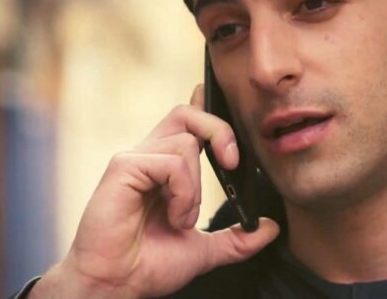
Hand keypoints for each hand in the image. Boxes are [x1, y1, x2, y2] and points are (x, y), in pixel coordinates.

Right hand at [30, 85, 279, 297]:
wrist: (116, 286)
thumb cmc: (148, 266)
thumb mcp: (205, 251)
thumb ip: (238, 238)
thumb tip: (271, 228)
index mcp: (164, 167)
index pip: (187, 120)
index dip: (206, 106)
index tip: (224, 105)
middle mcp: (148, 156)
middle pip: (187, 113)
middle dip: (219, 130)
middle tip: (233, 162)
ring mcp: (134, 160)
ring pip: (187, 143)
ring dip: (196, 188)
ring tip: (182, 219)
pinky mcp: (123, 168)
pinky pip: (172, 162)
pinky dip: (183, 193)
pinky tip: (173, 218)